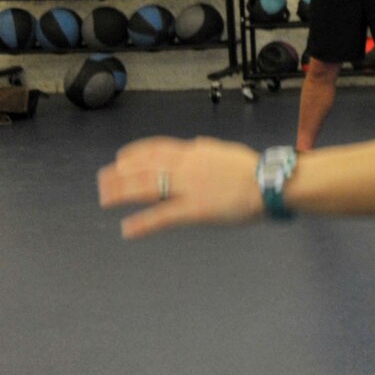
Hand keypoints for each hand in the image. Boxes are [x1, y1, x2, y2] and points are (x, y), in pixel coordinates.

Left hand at [98, 137, 262, 239]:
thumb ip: (207, 149)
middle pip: (144, 168)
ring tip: (105, 199)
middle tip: (102, 180)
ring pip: (146, 187)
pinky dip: (143, 223)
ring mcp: (189, 188)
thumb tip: (195, 144)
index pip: (157, 148)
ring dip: (121, 193)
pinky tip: (127, 229)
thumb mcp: (226, 150)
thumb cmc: (255, 169)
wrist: (271, 182)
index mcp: (195, 152)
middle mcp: (186, 167)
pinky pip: (163, 216)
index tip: (120, 158)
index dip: (135, 153)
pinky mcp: (195, 209)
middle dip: (119, 174)